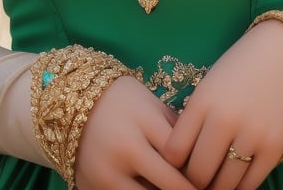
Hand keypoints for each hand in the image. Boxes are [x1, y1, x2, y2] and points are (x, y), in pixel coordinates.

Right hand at [74, 74, 196, 189]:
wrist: (71, 103)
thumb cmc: (121, 100)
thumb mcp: (151, 104)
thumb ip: (175, 129)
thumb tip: (204, 156)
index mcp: (142, 123)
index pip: (180, 156)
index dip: (199, 172)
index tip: (211, 177)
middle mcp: (124, 150)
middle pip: (168, 185)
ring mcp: (105, 174)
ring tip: (174, 186)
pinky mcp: (91, 189)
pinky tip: (150, 186)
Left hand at [162, 20, 282, 189]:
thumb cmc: (243, 66)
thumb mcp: (210, 85)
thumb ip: (195, 119)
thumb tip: (183, 161)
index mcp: (202, 101)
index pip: (174, 152)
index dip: (173, 164)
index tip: (178, 164)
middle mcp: (224, 120)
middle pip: (197, 173)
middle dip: (193, 180)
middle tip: (197, 176)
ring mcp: (251, 136)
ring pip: (223, 185)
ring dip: (216, 187)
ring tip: (215, 181)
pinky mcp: (274, 148)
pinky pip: (249, 184)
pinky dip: (239, 188)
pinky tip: (235, 181)